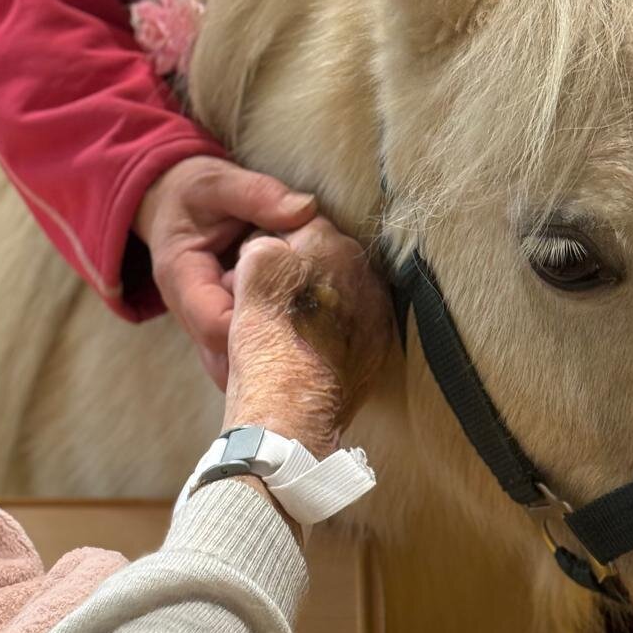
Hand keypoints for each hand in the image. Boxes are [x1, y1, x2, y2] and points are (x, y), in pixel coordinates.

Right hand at [135, 156, 317, 388]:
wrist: (177, 211)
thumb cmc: (195, 196)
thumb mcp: (217, 185)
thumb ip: (256, 195)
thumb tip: (305, 209)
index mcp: (183, 281)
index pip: (216, 324)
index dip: (260, 326)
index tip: (302, 311)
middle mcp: (195, 316)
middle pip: (229, 362)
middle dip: (274, 361)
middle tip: (322, 352)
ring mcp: (213, 330)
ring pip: (243, 369)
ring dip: (284, 363)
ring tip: (327, 352)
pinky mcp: (236, 331)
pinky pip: (258, 355)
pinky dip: (289, 352)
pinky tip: (324, 344)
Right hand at [223, 217, 393, 458]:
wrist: (291, 405)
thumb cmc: (265, 336)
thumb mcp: (252, 269)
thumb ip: (268, 241)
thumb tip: (277, 246)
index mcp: (328, 240)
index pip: (299, 227)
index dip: (272, 248)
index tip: (256, 271)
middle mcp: (362, 268)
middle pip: (326, 261)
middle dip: (301, 275)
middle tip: (273, 304)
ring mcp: (376, 307)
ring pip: (341, 293)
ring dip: (321, 303)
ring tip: (291, 329)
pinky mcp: (380, 343)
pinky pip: (354, 325)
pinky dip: (336, 331)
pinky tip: (311, 347)